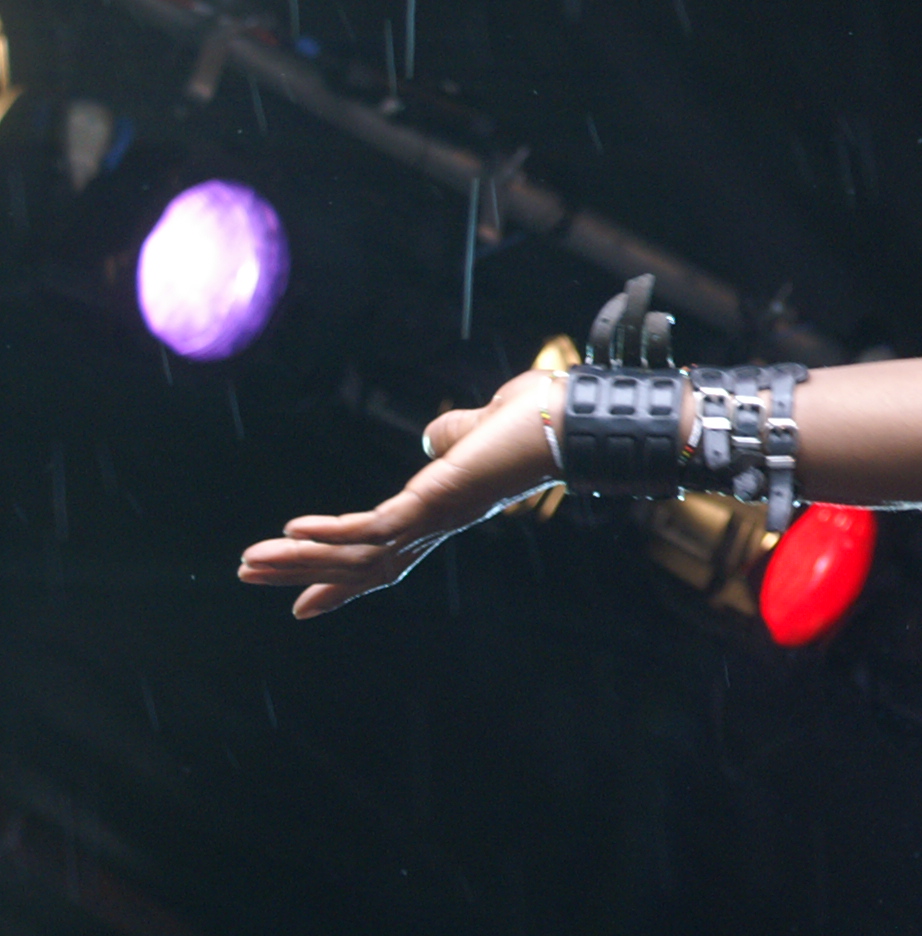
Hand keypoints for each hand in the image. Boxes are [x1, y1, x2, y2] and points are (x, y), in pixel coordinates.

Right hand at [238, 366, 561, 617]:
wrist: (572, 420)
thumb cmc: (541, 420)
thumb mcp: (483, 427)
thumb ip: (456, 436)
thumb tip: (437, 439)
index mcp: (444, 512)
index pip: (384, 554)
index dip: (342, 579)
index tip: (304, 603)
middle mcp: (436, 526)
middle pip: (360, 567)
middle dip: (305, 575)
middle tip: (252, 577)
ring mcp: (434, 520)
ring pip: (355, 557)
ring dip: (300, 560)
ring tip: (249, 562)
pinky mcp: (433, 506)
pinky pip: (371, 530)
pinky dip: (332, 534)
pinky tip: (293, 531)